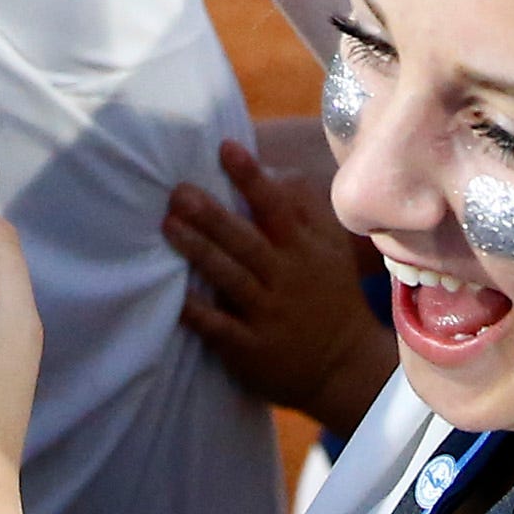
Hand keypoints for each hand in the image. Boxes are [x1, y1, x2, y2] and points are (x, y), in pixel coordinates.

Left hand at [163, 141, 395, 436]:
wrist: (344, 366)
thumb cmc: (329, 294)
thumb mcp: (329, 249)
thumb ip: (304, 210)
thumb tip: (275, 170)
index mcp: (303, 250)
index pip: (277, 208)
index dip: (252, 178)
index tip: (226, 148)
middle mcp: (286, 278)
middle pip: (246, 241)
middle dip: (212, 215)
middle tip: (178, 190)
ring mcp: (268, 314)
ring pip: (230, 278)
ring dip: (199, 251)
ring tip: (168, 225)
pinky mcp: (251, 349)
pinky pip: (220, 328)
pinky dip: (197, 312)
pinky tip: (174, 295)